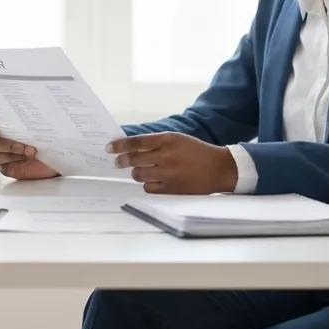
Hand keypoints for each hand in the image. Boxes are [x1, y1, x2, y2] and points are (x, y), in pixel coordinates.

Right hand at [0, 120, 59, 179]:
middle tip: (22, 145)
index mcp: (0, 126)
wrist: (56, 153)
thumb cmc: (46, 136)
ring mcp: (2, 156)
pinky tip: (27, 160)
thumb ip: (32, 118)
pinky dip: (15, 164)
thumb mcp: (41, 124)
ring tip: (30, 152)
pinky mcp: (7, 168)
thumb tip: (34, 109)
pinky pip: (5, 167)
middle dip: (6, 144)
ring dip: (13, 154)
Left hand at [106, 132, 238, 193]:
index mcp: (168, 140)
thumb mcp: (177, 139)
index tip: (109, 148)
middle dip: (122, 161)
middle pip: (133, 159)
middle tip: (117, 162)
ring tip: (141, 170)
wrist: (218, 168)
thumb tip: (131, 147)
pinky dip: (148, 184)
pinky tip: (154, 180)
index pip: (136, 142)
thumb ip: (156, 142)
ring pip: (138, 175)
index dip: (119, 146)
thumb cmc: (196, 152)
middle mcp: (166, 156)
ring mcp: (168, 173)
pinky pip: (148, 188)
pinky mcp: (171, 188)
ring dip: (136, 173)